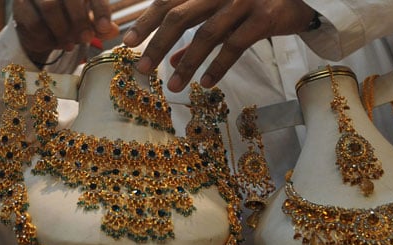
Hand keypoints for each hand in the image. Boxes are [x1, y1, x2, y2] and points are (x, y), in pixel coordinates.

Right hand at [13, 0, 119, 65]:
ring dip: (63, 31)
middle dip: (80, 21)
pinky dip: (47, 38)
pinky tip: (53, 44)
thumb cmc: (68, 20)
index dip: (100, 10)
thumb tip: (113, 31)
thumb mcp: (88, 23)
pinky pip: (34, 23)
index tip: (105, 28)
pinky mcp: (19, 5)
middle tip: (86, 39)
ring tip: (70, 45)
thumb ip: (101, 26)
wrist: (38, 25)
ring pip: (49, 7)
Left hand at [122, 0, 315, 90]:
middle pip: (179, 16)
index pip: (168, 1)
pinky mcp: (265, 16)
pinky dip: (217, 66)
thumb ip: (195, 34)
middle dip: (156, 44)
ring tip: (173, 87)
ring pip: (206, 34)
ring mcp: (243, 0)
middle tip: (141, 69)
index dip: (146, 21)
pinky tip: (205, 84)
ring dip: (186, 64)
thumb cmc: (256, 5)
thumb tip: (170, 62)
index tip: (127, 42)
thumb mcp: (223, 15)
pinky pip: (235, 44)